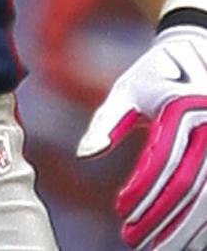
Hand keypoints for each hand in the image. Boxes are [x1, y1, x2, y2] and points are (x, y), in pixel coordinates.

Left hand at [78, 25, 206, 249]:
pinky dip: (204, 221)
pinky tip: (189, 239)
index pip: (163, 163)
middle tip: (136, 240)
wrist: (200, 49)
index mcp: (183, 111)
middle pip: (189, 188)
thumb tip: (85, 154)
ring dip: (186, 229)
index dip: (143, 192)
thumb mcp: (128, 89)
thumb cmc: (157, 73)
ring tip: (159, 247)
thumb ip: (107, 122)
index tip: (121, 213)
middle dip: (163, 220)